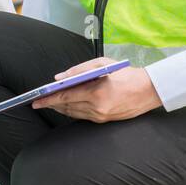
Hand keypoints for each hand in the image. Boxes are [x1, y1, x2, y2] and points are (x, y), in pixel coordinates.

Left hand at [31, 56, 161, 122]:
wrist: (149, 90)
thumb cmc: (126, 74)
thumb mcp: (102, 64)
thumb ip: (78, 70)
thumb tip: (59, 78)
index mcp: (97, 93)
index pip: (65, 98)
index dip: (48, 100)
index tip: (36, 100)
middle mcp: (98, 108)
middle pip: (67, 107)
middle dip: (51, 104)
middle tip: (38, 102)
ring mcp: (101, 116)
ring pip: (73, 113)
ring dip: (60, 108)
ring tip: (49, 103)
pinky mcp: (104, 120)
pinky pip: (82, 116)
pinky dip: (72, 111)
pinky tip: (65, 106)